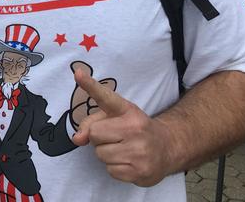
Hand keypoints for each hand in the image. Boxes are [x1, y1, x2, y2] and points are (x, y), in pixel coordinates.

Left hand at [72, 67, 172, 186]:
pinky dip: (115, 168)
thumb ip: (92, 123)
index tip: (78, 73)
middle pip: (95, 134)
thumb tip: (77, 138)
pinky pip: (110, 170)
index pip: (105, 97)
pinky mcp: (140, 171)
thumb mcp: (116, 118)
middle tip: (115, 137)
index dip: (90, 85)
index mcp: (127, 110)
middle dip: (99, 138)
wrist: (167, 148)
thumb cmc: (134, 130)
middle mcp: (135, 128)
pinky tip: (128, 162)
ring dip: (106, 154)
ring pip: (100, 154)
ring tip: (122, 149)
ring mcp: (139, 151)